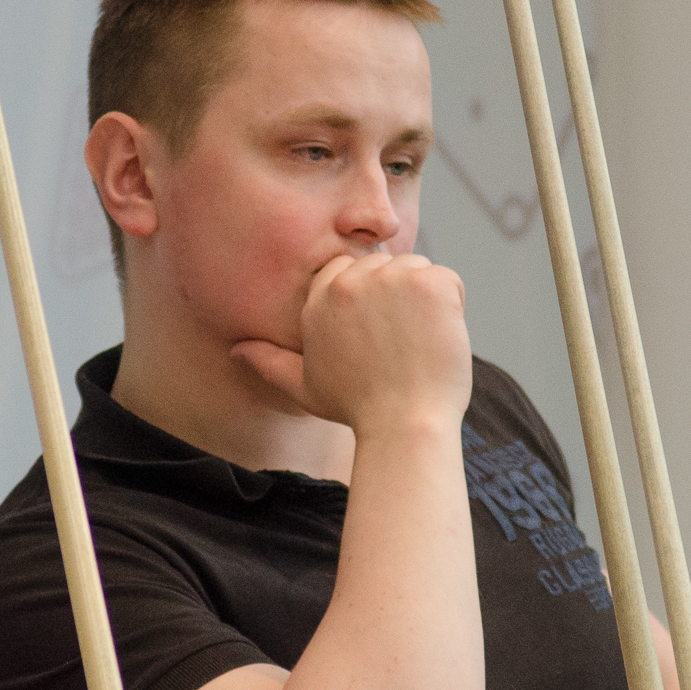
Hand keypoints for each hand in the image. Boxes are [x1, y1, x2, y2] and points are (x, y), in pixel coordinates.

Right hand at [231, 252, 470, 438]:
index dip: (370, 296)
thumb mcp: (305, 388)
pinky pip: (449, 279)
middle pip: (385, 264)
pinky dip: (453, 306)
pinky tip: (439, 339)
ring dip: (426, 300)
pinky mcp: (429, 284)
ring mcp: (391, 280)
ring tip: (419, 344)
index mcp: (320, 299)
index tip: (379, 332)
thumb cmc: (358, 409)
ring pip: (417, 268)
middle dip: (398, 297)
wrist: (405, 425)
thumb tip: (237, 352)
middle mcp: (350, 282)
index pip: (349, 269)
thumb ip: (270, 363)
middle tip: (401, 345)